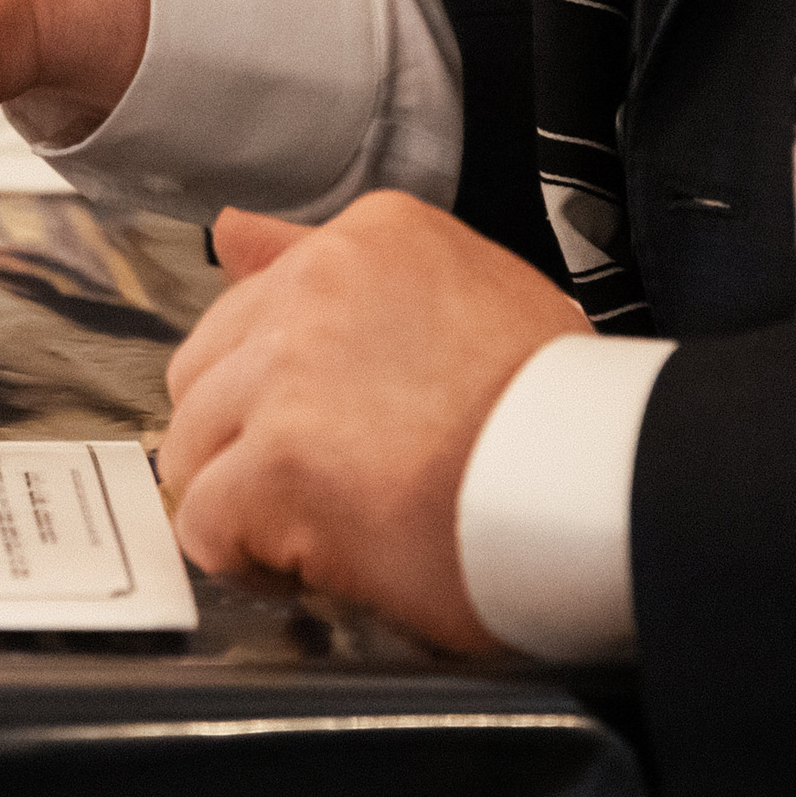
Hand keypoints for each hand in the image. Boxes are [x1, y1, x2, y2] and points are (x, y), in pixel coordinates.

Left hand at [159, 192, 591, 654]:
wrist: (604, 485)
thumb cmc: (552, 413)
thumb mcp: (460, 291)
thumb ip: (326, 260)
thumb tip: (231, 233)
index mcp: (367, 239)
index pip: (252, 307)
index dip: (281, 387)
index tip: (334, 425)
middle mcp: (316, 288)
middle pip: (203, 375)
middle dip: (244, 439)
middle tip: (328, 484)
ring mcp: (289, 371)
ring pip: (191, 448)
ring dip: (245, 500)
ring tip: (330, 525)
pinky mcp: (278, 461)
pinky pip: (204, 523)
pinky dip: (247, 558)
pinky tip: (317, 563)